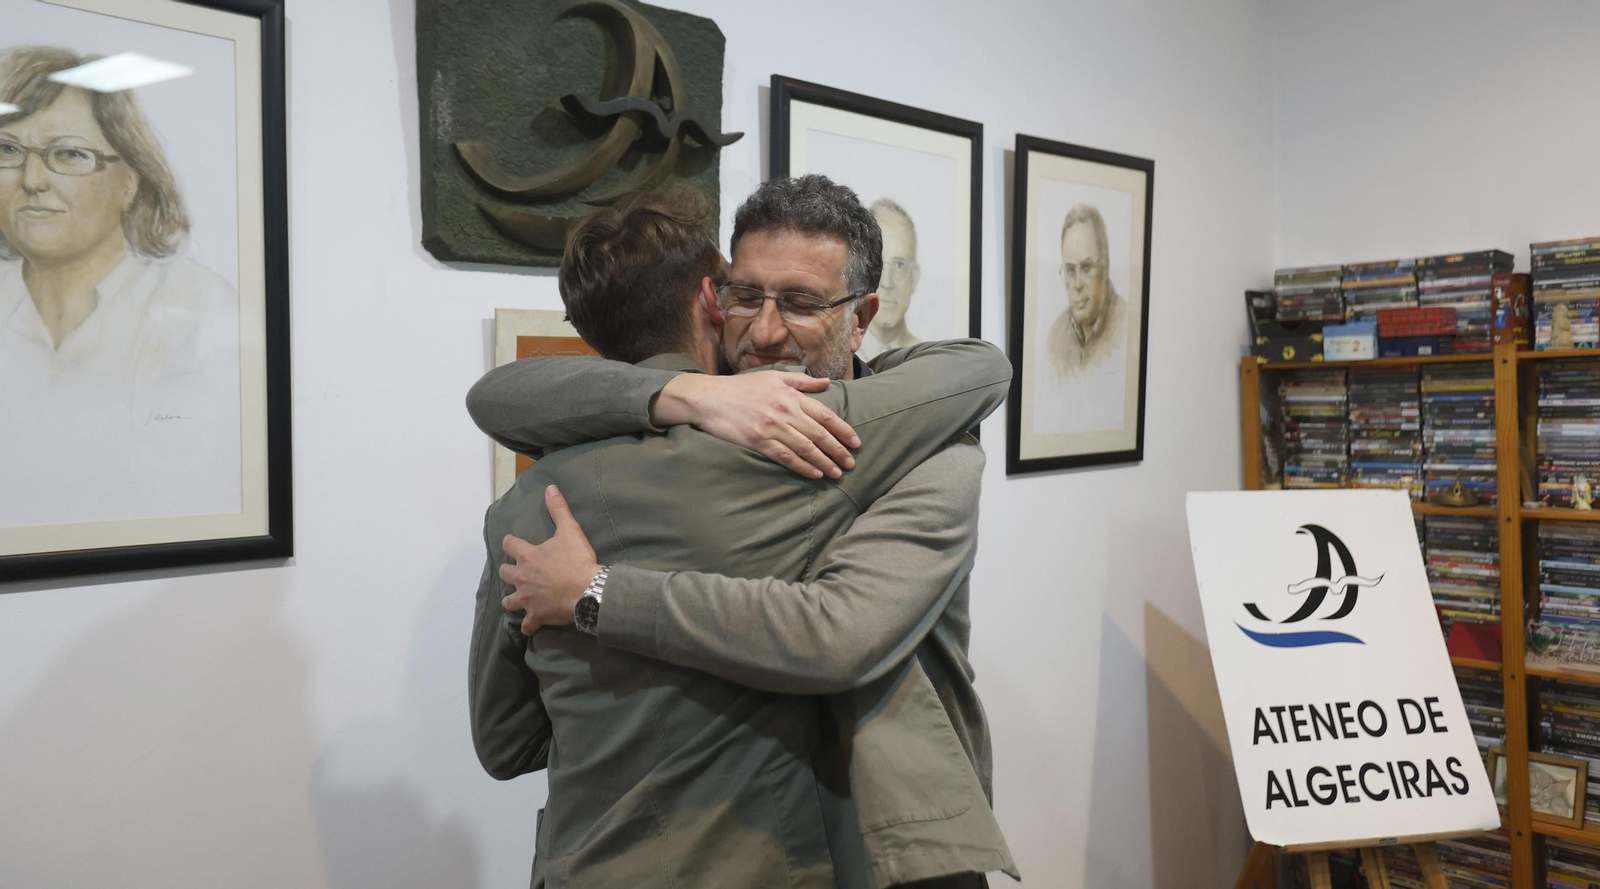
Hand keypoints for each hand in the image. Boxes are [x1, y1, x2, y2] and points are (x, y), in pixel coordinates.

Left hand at [499, 486, 601, 634]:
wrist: (587, 591)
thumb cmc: (577, 561)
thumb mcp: (569, 530)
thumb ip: (558, 509)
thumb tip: (550, 488)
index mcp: (527, 555)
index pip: (509, 544)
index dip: (510, 542)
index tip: (513, 543)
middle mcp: (522, 576)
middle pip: (504, 572)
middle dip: (508, 571)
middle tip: (518, 571)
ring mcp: (527, 598)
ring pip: (509, 601)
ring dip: (512, 599)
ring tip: (518, 598)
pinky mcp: (536, 615)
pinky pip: (526, 625)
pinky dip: (527, 625)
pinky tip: (529, 625)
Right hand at [653, 372, 860, 478]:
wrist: (709, 398)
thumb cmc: (742, 387)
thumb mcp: (773, 376)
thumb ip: (802, 381)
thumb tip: (827, 383)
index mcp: (790, 395)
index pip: (825, 415)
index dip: (843, 430)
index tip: (856, 442)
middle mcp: (785, 411)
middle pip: (819, 434)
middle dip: (838, 450)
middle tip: (852, 463)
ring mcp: (772, 427)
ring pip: (806, 448)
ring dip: (824, 462)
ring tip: (837, 473)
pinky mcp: (759, 442)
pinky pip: (786, 457)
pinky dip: (803, 467)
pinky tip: (814, 474)